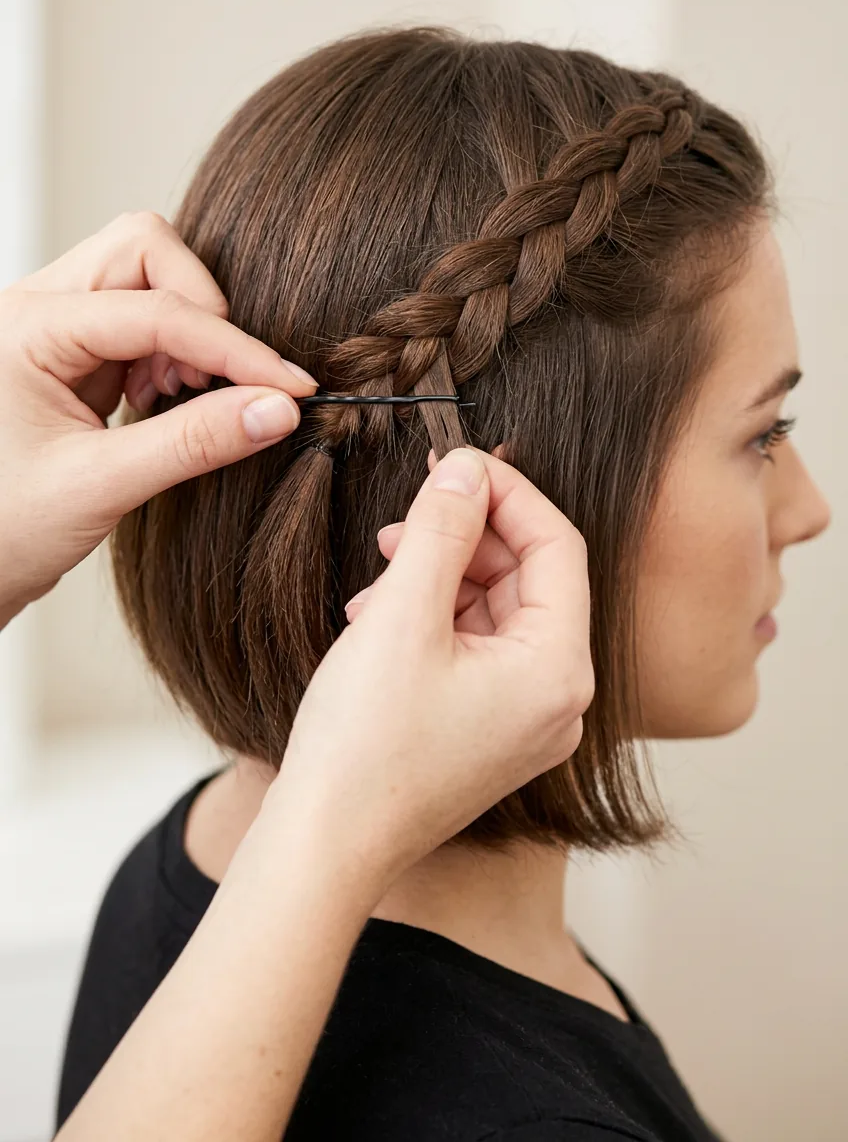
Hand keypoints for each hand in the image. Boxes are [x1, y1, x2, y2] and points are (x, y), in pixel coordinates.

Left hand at [0, 212, 316, 622]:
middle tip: (216, 383)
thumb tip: (277, 410)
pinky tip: (162, 402)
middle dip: (202, 309)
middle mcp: (37, 308)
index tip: (290, 389)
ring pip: (148, 277)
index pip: (157, 310)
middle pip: (146, 250)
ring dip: (186, 332)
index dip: (234, 350)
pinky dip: (172, 352)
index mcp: (26, 327)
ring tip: (178, 399)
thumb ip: (193, 443)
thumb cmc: (3, 530)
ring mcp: (55, 326)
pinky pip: (142, 317)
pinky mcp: (74, 353)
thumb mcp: (99, 487)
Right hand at [264, 447, 592, 888]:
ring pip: (497, 614)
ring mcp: (526, 723)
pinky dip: (434, 622)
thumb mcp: (402, 617)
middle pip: (529, 579)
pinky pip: (477, 652)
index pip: (557, 547)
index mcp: (558, 671)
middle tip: (407, 518)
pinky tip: (378, 618)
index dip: (509, 493)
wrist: (325, 850)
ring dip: (442, 579)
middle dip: (466, 539)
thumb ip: (441, 531)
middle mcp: (558, 700)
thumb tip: (465, 469)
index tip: (456, 464)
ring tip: (381, 576)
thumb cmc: (364, 746)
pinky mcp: (490, 734)